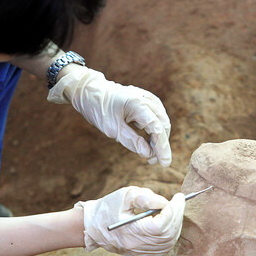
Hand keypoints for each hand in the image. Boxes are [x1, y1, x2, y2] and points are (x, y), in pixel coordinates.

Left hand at [48, 66, 171, 165]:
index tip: (165, 163)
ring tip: (150, 154)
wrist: (91, 92)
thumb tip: (148, 153)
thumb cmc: (99, 109)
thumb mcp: (111, 128)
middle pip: (163, 126)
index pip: (157, 129)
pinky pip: (157, 118)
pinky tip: (148, 141)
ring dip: (159, 139)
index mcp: (137, 104)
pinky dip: (155, 131)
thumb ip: (131, 141)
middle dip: (161, 145)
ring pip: (162, 122)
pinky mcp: (148, 101)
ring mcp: (148, 98)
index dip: (162, 147)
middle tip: (152, 161)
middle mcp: (146, 99)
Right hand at [76, 186, 184, 255]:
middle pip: (168, 234)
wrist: (91, 226)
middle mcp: (137, 246)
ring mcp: (140, 253)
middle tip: (179, 202)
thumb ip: (146, 197)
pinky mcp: (141, 255)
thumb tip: (166, 202)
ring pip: (168, 243)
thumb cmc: (108, 208)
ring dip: (175, 225)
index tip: (179, 197)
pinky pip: (163, 248)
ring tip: (174, 210)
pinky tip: (168, 222)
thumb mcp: (125, 196)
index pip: (162, 225)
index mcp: (132, 232)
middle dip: (177, 216)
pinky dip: (170, 235)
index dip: (175, 210)